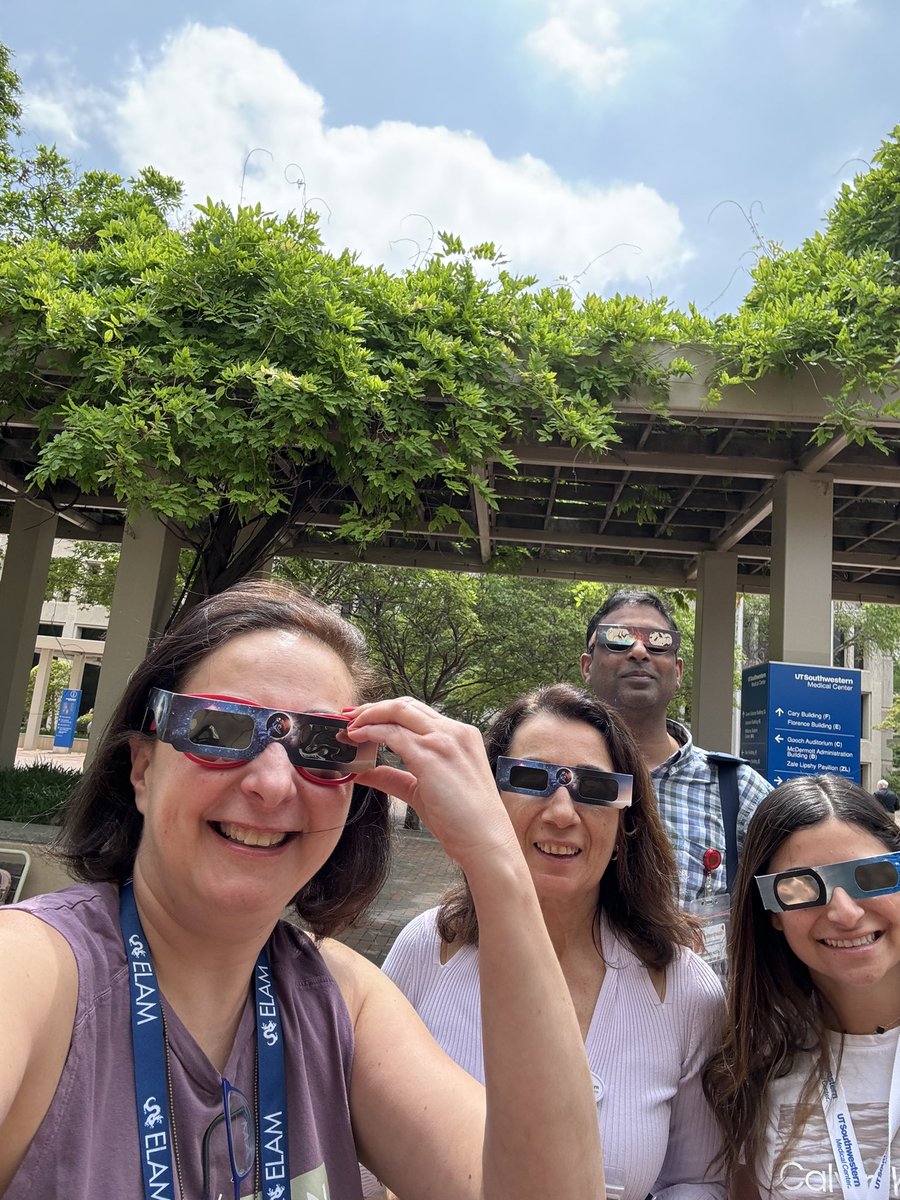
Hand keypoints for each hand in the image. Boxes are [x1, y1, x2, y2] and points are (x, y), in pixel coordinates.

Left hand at [344, 697, 518, 871]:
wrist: (485, 841)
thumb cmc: (463, 821)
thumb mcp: (424, 792)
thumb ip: (395, 777)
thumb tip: (364, 772)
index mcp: (460, 736)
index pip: (417, 712)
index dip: (387, 712)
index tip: (364, 719)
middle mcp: (454, 731)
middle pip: (405, 705)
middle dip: (373, 708)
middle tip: (349, 717)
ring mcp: (444, 740)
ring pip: (397, 712)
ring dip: (368, 717)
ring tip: (348, 728)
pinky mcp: (431, 755)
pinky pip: (393, 734)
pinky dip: (370, 732)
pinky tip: (357, 738)